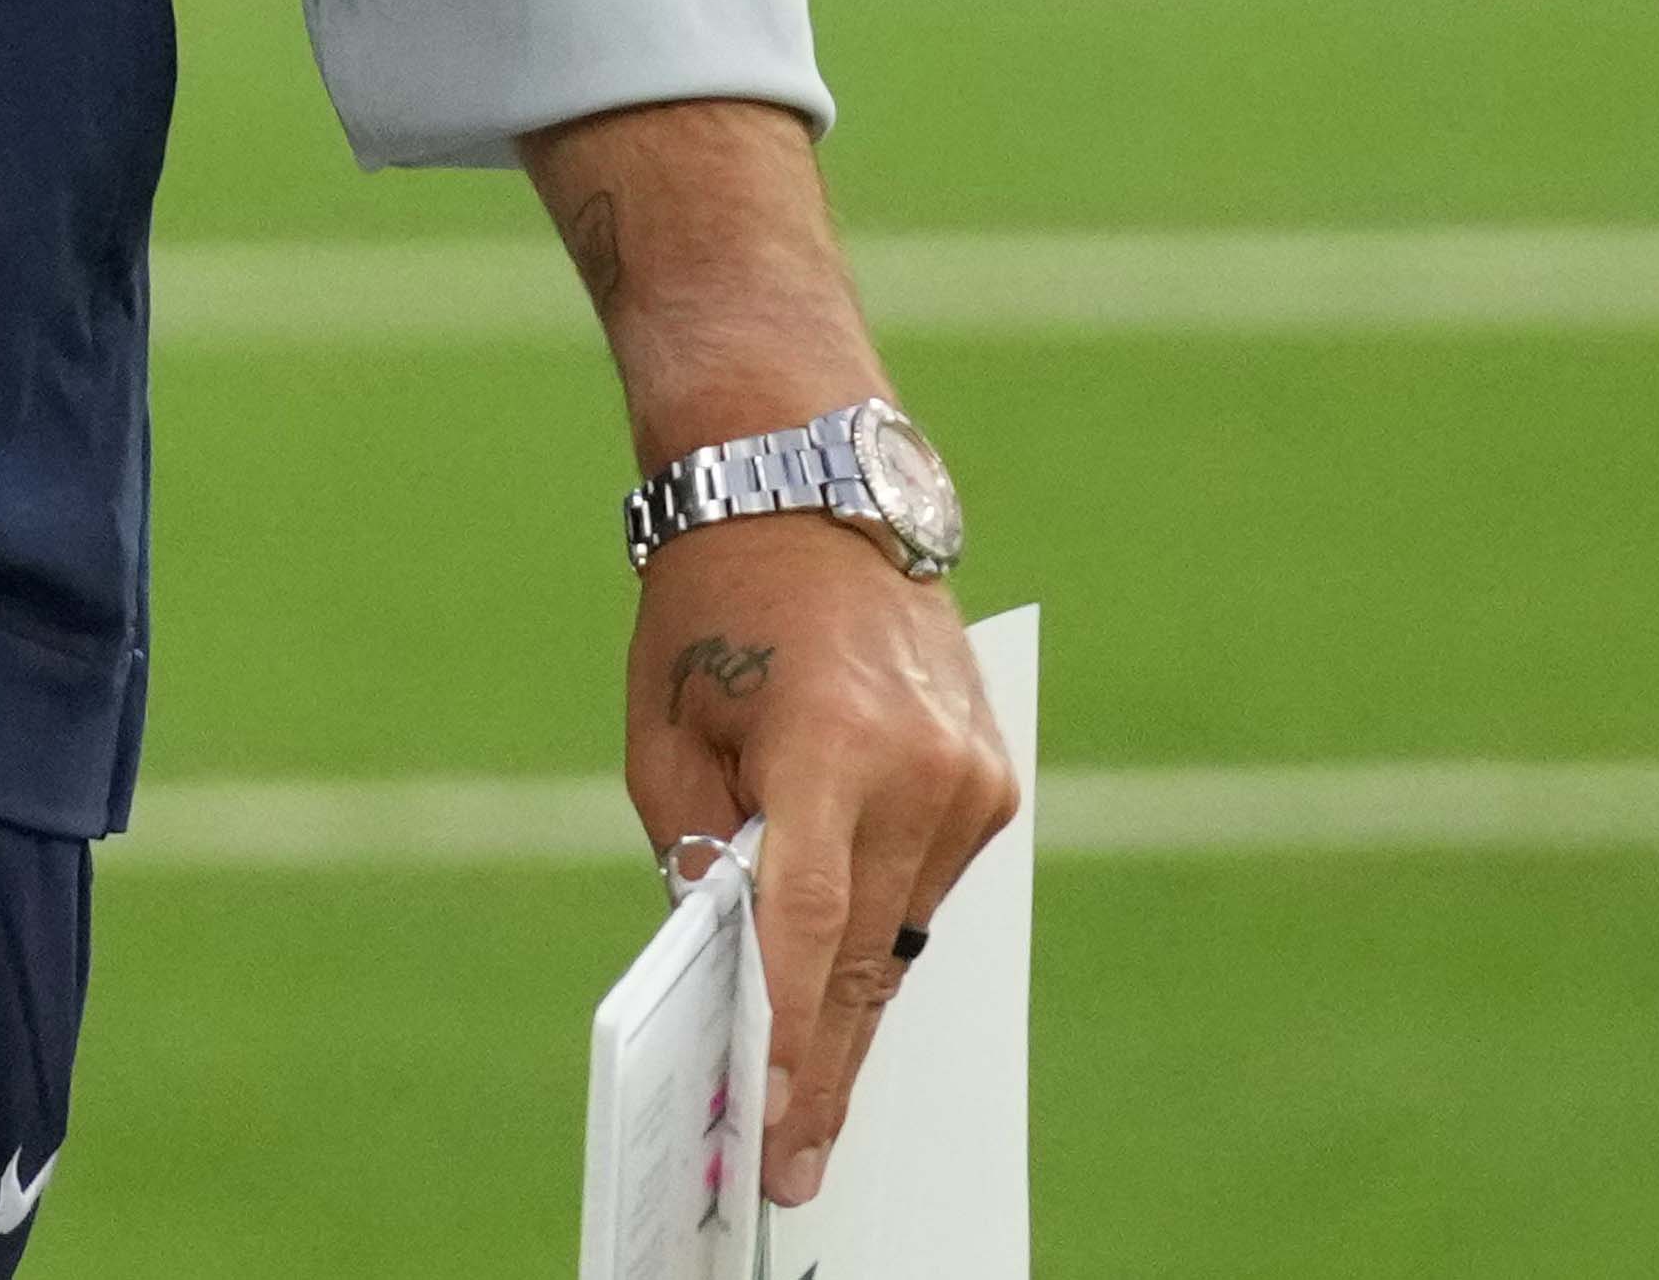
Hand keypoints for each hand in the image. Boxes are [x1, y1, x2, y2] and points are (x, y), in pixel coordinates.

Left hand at [626, 521, 1016, 1206]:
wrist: (810, 496)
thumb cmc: (711, 612)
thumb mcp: (665, 732)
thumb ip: (700, 852)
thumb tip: (731, 964)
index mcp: (827, 745)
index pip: (807, 921)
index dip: (791, 1029)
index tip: (775, 1117)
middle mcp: (919, 768)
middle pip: (865, 954)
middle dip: (827, 1064)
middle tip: (791, 1162)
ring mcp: (970, 778)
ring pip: (901, 933)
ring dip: (853, 1003)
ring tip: (806, 1102)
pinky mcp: (993, 781)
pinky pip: (926, 888)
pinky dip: (882, 928)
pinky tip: (843, 984)